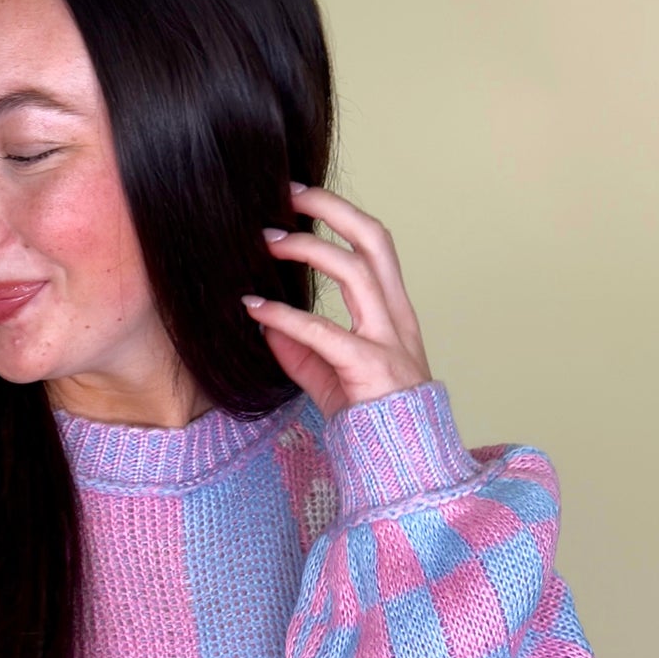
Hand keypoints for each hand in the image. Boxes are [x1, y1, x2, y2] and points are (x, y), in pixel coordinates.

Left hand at [242, 183, 433, 416]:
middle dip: (332, 208)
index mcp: (392, 312)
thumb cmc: (371, 419)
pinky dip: (285, 317)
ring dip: (307, 249)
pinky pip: (323, 332)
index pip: (373, 246)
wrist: (402, 463)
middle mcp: (395, 317)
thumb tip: (263, 321)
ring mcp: (387, 339)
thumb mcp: (328, 377)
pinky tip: (256, 309)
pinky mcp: (369, 367)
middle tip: (287, 194)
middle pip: (372, 240)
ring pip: (356, 270)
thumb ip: (298, 349)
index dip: (340, 215)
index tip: (301, 198)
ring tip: (267, 243)